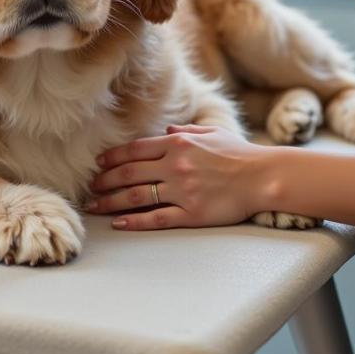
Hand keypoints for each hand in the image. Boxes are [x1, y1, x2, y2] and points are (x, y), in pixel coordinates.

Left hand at [87, 124, 273, 229]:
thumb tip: (167, 132)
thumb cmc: (239, 154)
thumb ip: (187, 131)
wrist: (264, 176)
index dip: (113, 158)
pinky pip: (156, 218)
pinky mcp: (192, 213)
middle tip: (90, 187)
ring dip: (112, 200)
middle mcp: (176, 164)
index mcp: (179, 143)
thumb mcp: (212, 133)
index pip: (136, 149)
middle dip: (106, 180)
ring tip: (94, 206)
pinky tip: (119, 222)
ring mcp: (183, 189)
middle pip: (130, 172)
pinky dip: (134, 220)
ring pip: (137, 195)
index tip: (98, 165)